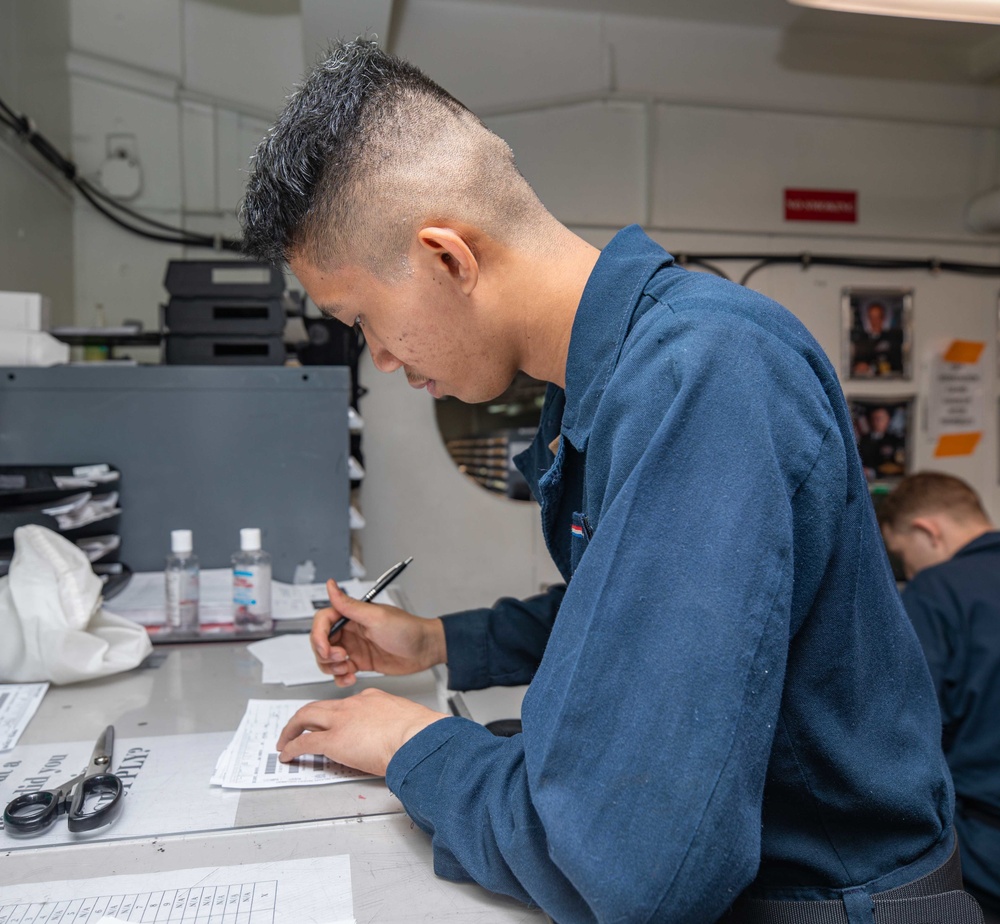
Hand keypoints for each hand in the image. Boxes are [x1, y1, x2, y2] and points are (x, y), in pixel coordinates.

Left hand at [276, 689, 447, 776]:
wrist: (418, 736)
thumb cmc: (420, 733)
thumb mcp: (408, 720)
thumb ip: (398, 725)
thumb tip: (401, 738)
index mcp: (372, 699)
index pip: (346, 704)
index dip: (335, 715)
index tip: (333, 724)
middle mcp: (352, 705)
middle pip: (319, 706)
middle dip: (304, 717)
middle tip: (296, 727)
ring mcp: (341, 721)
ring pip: (306, 717)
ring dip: (292, 729)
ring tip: (285, 740)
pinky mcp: (333, 740)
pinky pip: (305, 742)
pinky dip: (292, 748)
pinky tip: (287, 755)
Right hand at [311, 580, 446, 686]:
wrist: (426, 649)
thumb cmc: (408, 629)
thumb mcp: (377, 617)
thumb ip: (350, 606)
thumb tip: (330, 585)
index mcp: (353, 615)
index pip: (323, 621)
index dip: (318, 635)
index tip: (326, 649)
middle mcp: (351, 629)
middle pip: (322, 641)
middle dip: (325, 654)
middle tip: (341, 659)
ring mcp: (355, 646)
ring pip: (328, 658)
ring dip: (331, 668)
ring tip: (347, 669)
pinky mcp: (361, 662)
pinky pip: (341, 671)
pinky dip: (340, 677)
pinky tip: (351, 678)